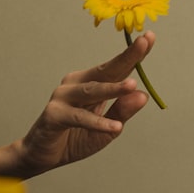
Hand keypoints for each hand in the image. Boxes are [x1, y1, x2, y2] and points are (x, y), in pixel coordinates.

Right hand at [13, 31, 156, 176]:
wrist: (43, 156)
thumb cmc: (75, 139)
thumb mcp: (107, 129)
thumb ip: (123, 112)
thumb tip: (143, 94)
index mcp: (90, 84)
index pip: (116, 68)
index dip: (133, 54)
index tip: (150, 37)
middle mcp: (76, 84)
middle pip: (106, 70)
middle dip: (126, 57)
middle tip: (144, 42)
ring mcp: (63, 97)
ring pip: (92, 91)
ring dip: (113, 89)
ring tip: (133, 85)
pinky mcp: (54, 115)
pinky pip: (80, 118)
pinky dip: (98, 122)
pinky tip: (114, 126)